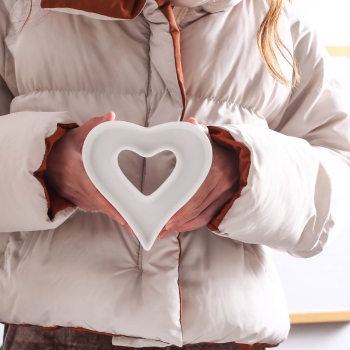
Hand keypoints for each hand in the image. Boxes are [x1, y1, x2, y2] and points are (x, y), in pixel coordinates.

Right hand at [45, 112, 130, 229]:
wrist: (45, 164)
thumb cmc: (62, 149)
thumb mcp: (76, 135)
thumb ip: (94, 125)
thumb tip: (111, 116)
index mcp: (78, 174)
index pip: (98, 194)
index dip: (112, 207)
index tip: (127, 218)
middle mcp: (78, 190)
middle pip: (104, 207)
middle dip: (122, 218)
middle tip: (140, 228)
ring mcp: (79, 199)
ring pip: (103, 208)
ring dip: (119, 215)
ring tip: (138, 225)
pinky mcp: (81, 202)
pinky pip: (99, 207)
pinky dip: (112, 210)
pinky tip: (126, 215)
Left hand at [159, 118, 238, 237]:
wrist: (245, 156)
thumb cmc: (221, 147)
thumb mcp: (210, 137)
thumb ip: (198, 132)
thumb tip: (191, 123)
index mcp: (216, 170)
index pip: (195, 196)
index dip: (179, 211)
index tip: (164, 219)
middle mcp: (224, 185)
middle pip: (197, 209)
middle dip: (177, 221)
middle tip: (159, 229)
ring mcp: (228, 195)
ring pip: (203, 216)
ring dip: (183, 225)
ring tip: (165, 230)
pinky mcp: (229, 202)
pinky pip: (211, 217)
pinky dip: (194, 223)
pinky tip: (181, 226)